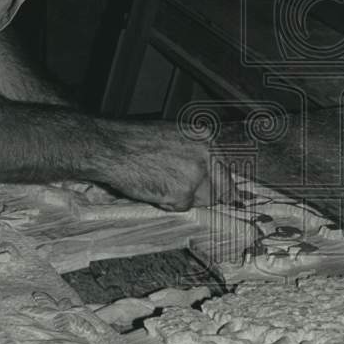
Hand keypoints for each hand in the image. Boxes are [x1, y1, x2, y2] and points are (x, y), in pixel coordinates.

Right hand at [100, 120, 235, 211]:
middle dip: (207, 196)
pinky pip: (182, 206)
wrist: (112, 148)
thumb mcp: (172, 137)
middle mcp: (206, 153)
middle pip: (221, 188)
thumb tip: (206, 174)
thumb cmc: (133, 141)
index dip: (224, 185)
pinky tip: (154, 187)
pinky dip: (167, 203)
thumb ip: (193, 154)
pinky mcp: (184, 191)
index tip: (232, 196)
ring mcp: (197, 172)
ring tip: (160, 183)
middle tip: (186, 194)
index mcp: (204, 137)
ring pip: (202, 200)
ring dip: (183, 198)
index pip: (226, 168)